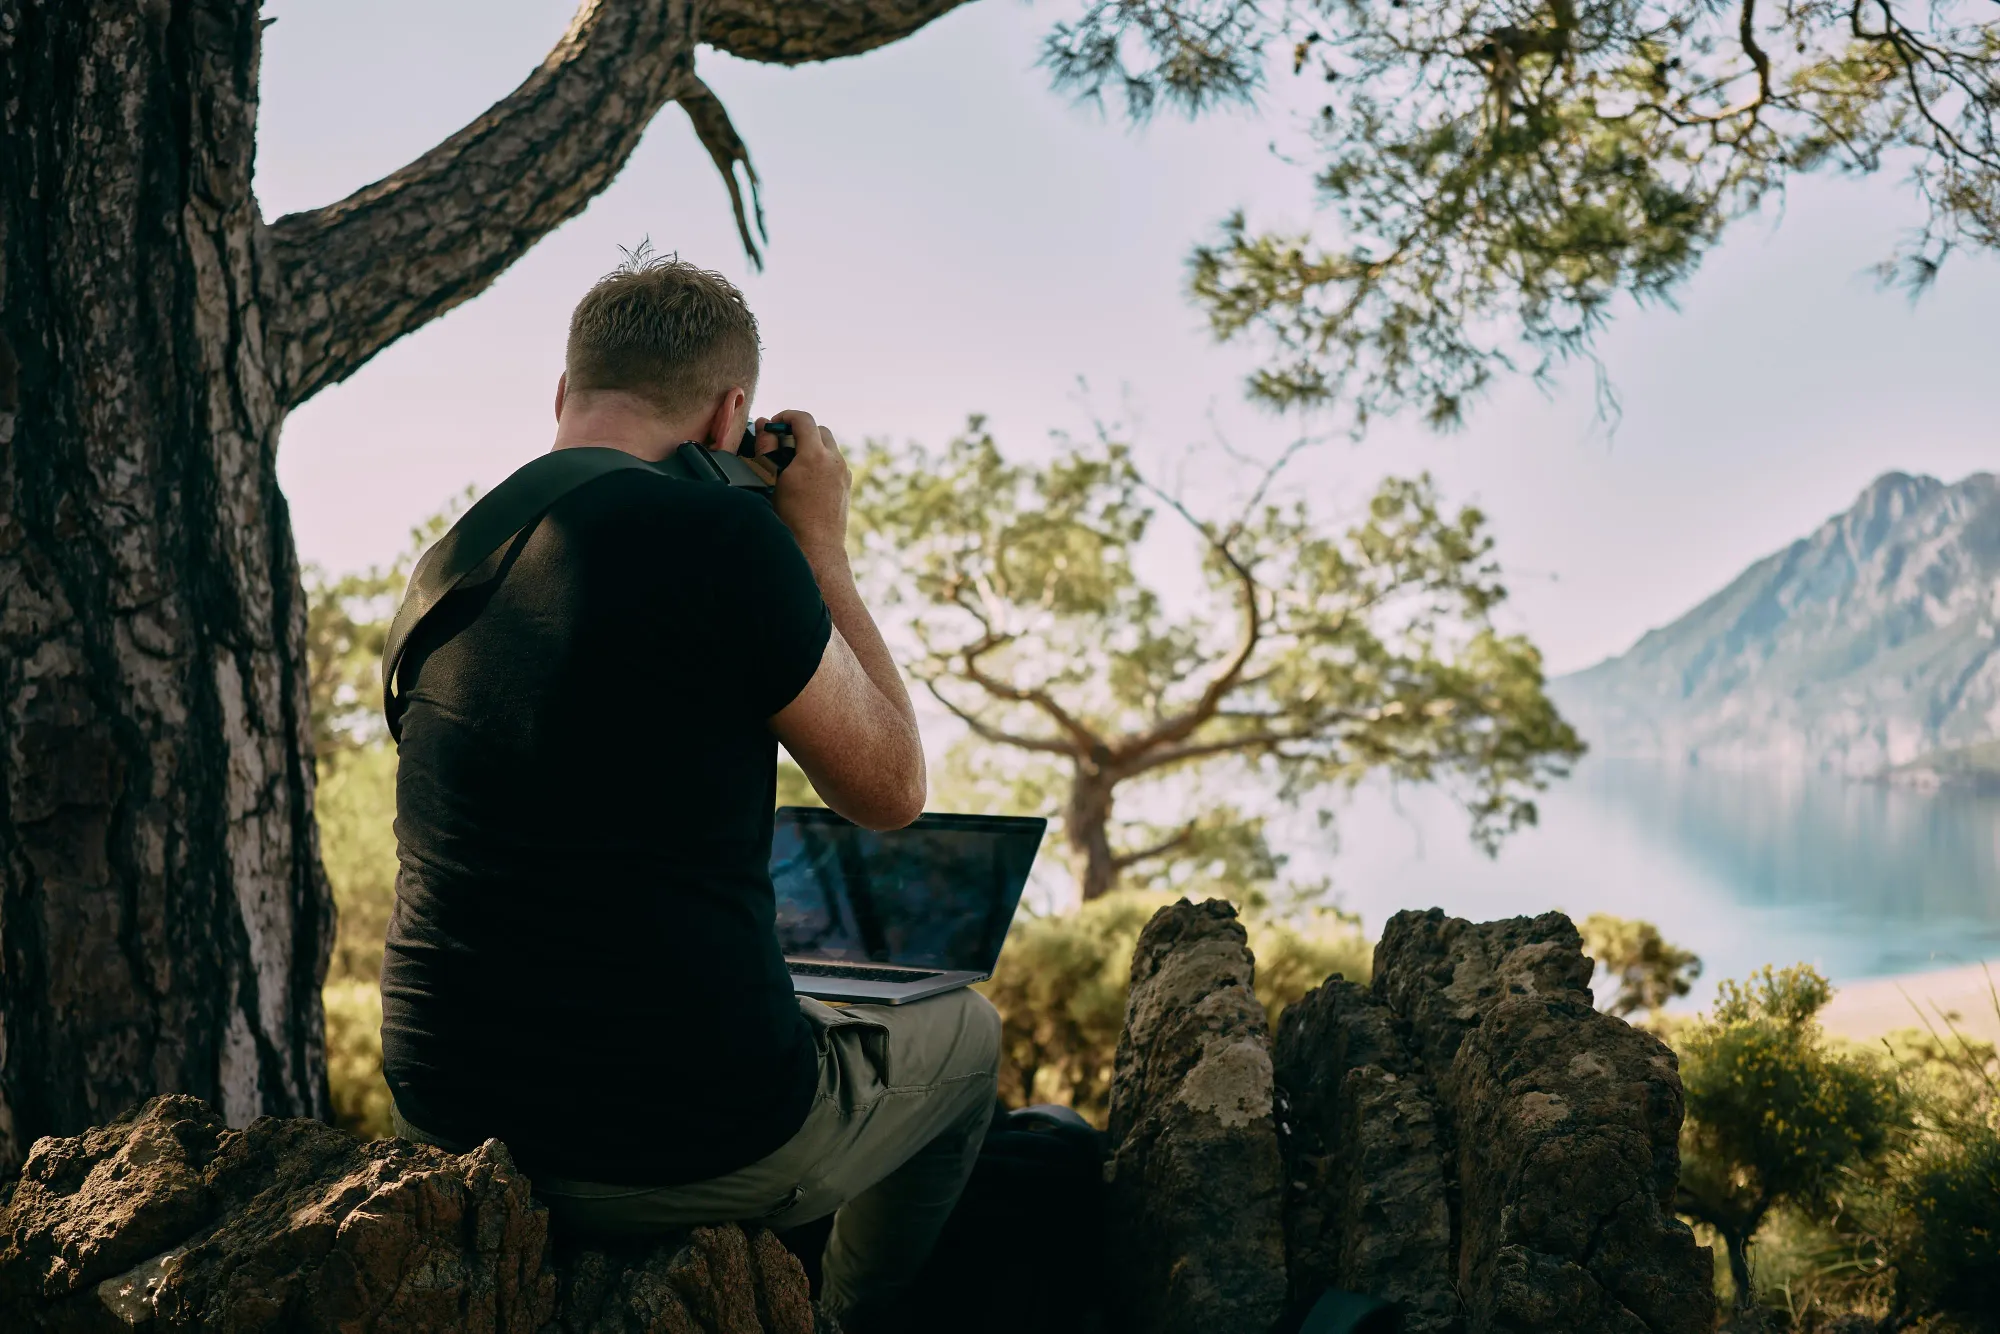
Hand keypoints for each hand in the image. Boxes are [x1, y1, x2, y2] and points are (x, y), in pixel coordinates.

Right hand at [754, 410, 849, 565]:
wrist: (816, 548)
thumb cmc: (790, 518)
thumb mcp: (771, 481)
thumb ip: (767, 449)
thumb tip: (763, 424)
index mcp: (814, 456)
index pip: (803, 419)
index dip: (785, 417)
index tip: (773, 425)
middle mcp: (834, 461)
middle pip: (819, 430)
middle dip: (800, 431)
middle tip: (781, 443)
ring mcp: (844, 473)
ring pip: (828, 446)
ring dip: (811, 447)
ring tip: (792, 463)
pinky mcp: (847, 485)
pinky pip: (834, 463)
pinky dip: (820, 462)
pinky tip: (805, 480)